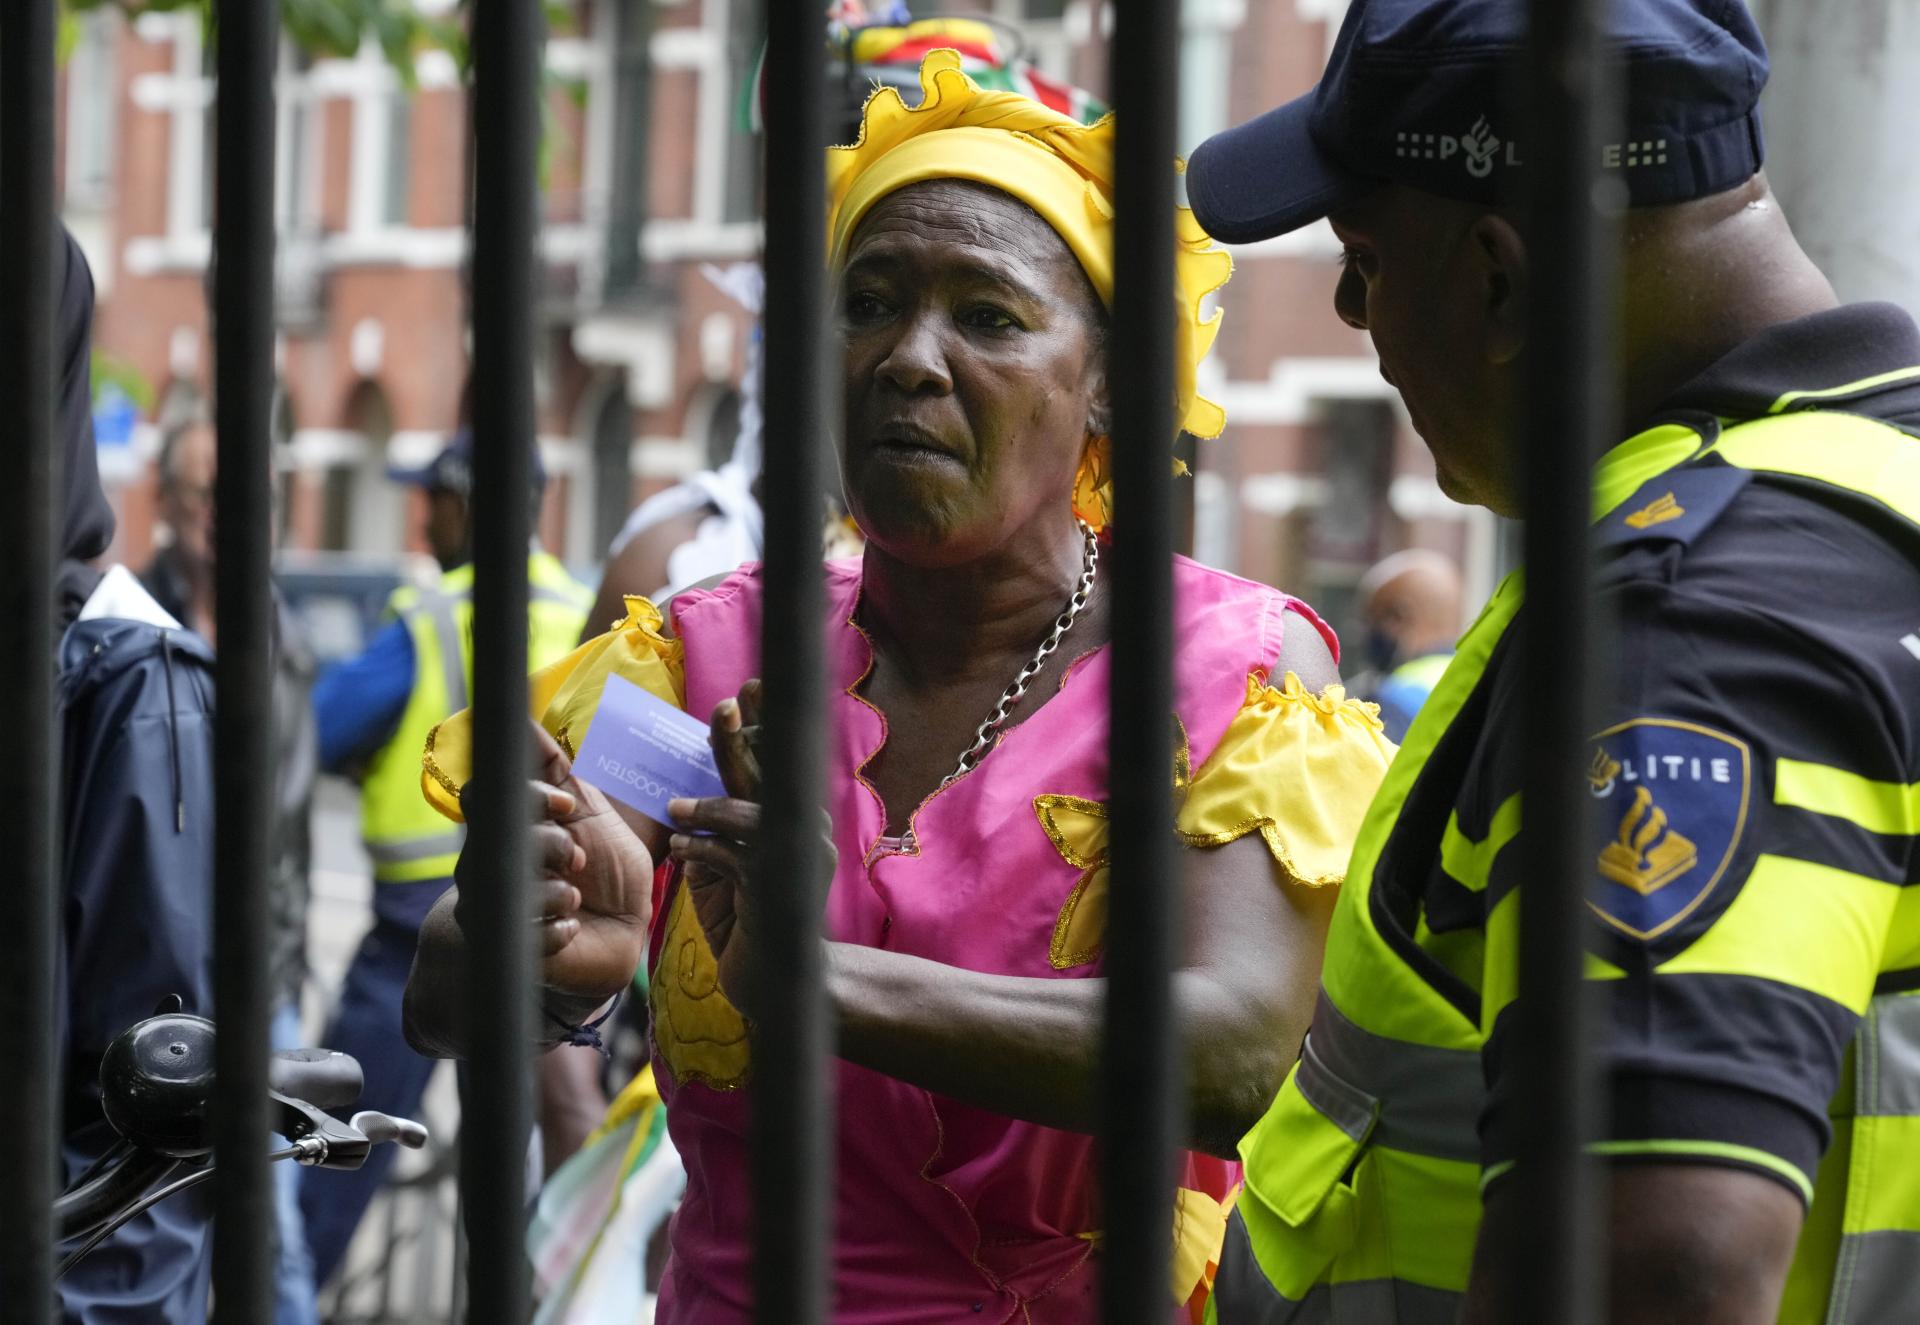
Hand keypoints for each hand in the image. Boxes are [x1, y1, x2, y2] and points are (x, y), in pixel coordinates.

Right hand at [458, 720, 653, 1006]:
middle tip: (577, 861)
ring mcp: (492, 908)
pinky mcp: (508, 949)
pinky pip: (528, 936)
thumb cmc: (604, 870)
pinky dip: (560, 930)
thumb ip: (556, 773)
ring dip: (558, 892)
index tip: (564, 805)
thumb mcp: (587, 814)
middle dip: (550, 846)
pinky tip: (573, 928)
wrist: (619, 934)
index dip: (524, 796)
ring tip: (577, 898)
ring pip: (511, 889)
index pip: (482, 795)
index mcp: (507, 829)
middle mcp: (487, 866)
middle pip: (496, 840)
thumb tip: (524, 719)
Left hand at [666, 681, 835, 1016]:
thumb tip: (686, 801)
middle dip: (745, 737)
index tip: (751, 688)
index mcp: (788, 819)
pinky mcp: (777, 887)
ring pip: (753, 812)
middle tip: (726, 705)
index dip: (765, 725)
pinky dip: (701, 849)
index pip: (777, 762)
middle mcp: (802, 831)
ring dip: (711, 805)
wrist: (776, 982)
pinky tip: (680, 853)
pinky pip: (734, 855)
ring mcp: (795, 858)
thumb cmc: (745, 921)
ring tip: (677, 810)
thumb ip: (714, 833)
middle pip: (772, 774)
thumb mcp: (722, 869)